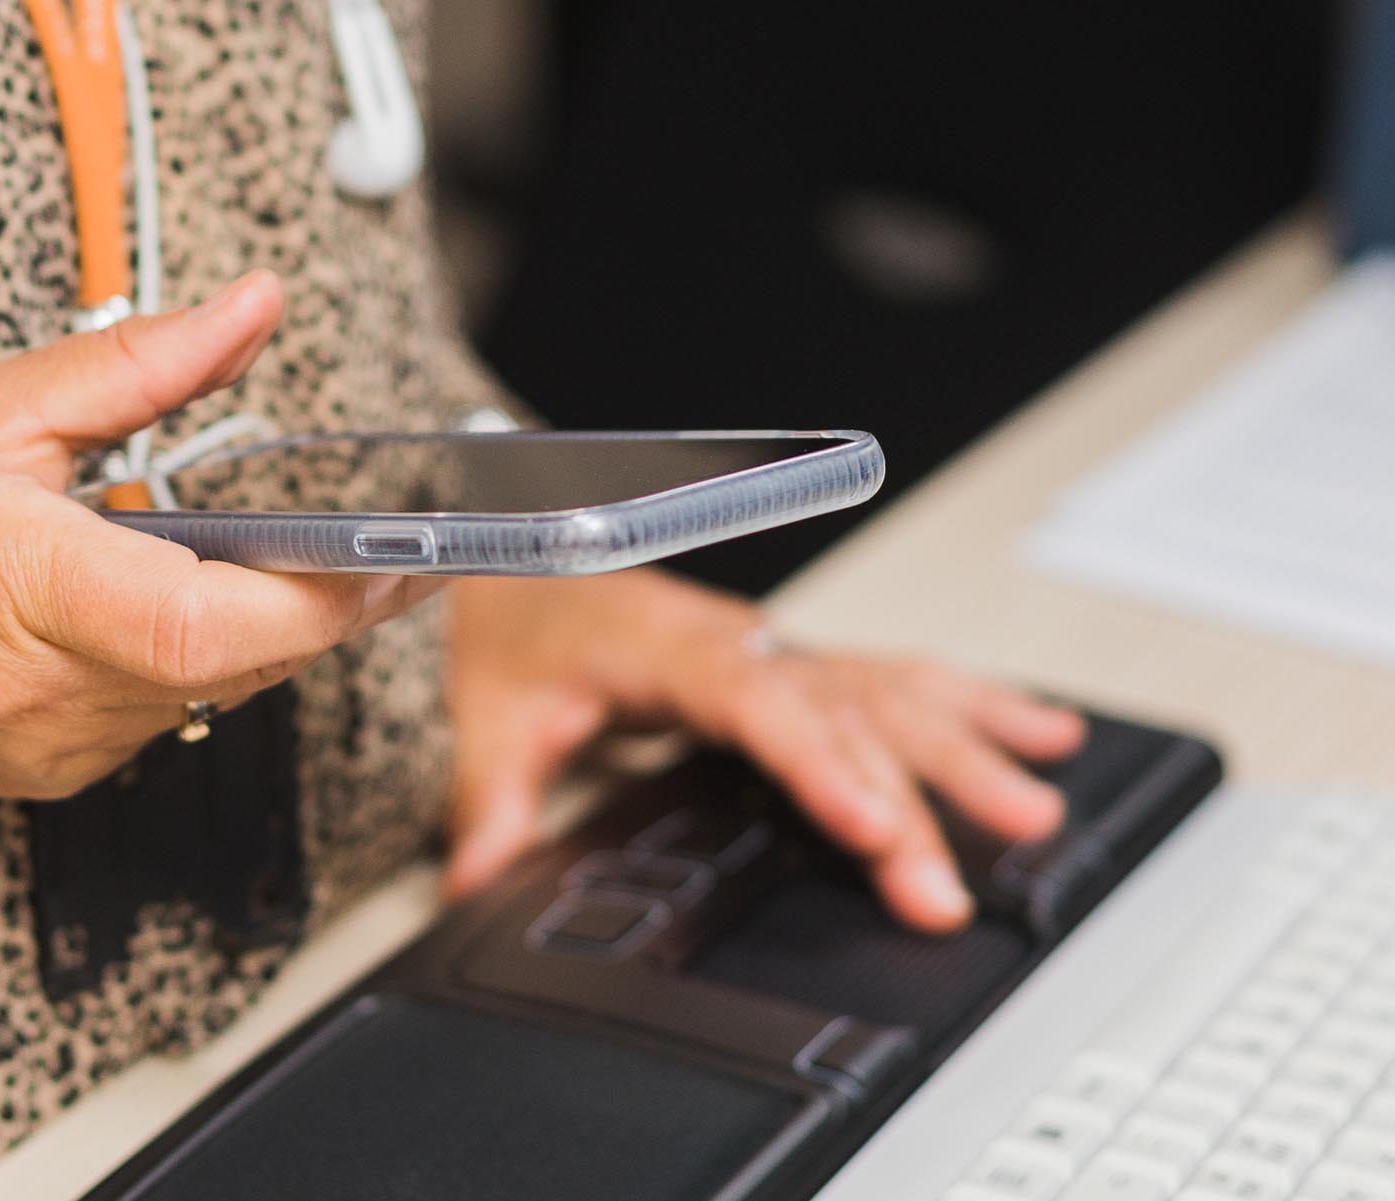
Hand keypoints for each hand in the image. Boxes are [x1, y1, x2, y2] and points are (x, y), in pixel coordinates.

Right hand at [0, 272, 429, 812]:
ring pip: (210, 698)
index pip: (209, 625)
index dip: (320, 599)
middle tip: (388, 550)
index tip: (394, 558)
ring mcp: (39, 749)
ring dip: (259, 634)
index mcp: (13, 583)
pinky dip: (193, 664)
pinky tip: (167, 605)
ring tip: (272, 564)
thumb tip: (252, 312)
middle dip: (323, 608)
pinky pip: (161, 720)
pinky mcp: (41, 777)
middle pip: (238, 666)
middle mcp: (33, 690)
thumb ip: (141, 367)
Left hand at [444, 570, 1084, 931]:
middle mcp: (741, 641)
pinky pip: (895, 674)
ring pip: (888, 688)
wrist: (524, 549)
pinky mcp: (796, 660)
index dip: (821, 764)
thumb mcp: (489, 710)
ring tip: (1038, 802)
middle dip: (911, 796)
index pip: (758, 704)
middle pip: (842, 712)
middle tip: (950, 883)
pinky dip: (970, 701)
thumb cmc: (518, 622)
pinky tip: (1039, 726)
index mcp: (669, 648)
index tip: (874, 825)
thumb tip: (477, 877)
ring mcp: (777, 647)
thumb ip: (489, 797)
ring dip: (968, 745)